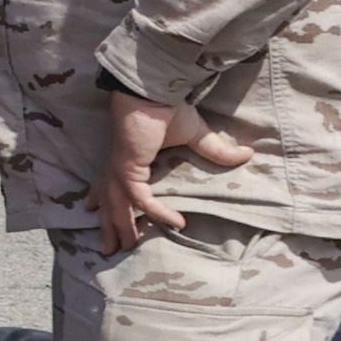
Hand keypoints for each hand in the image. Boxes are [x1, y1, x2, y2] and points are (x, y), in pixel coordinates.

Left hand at [91, 92, 256, 251]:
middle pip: (109, 202)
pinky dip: (158, 212)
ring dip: (122, 228)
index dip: (102, 197)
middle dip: (108, 225)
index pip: (110, 183)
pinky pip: (142, 199)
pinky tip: (177, 223)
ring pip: (118, 207)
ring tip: (128, 248)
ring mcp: (121, 169)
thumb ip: (216, 150)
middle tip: (109, 248)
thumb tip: (247, 154)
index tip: (93, 209)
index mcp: (126, 158)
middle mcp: (118, 166)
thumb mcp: (195, 134)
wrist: (156, 91)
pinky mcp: (129, 170)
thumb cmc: (168, 108)